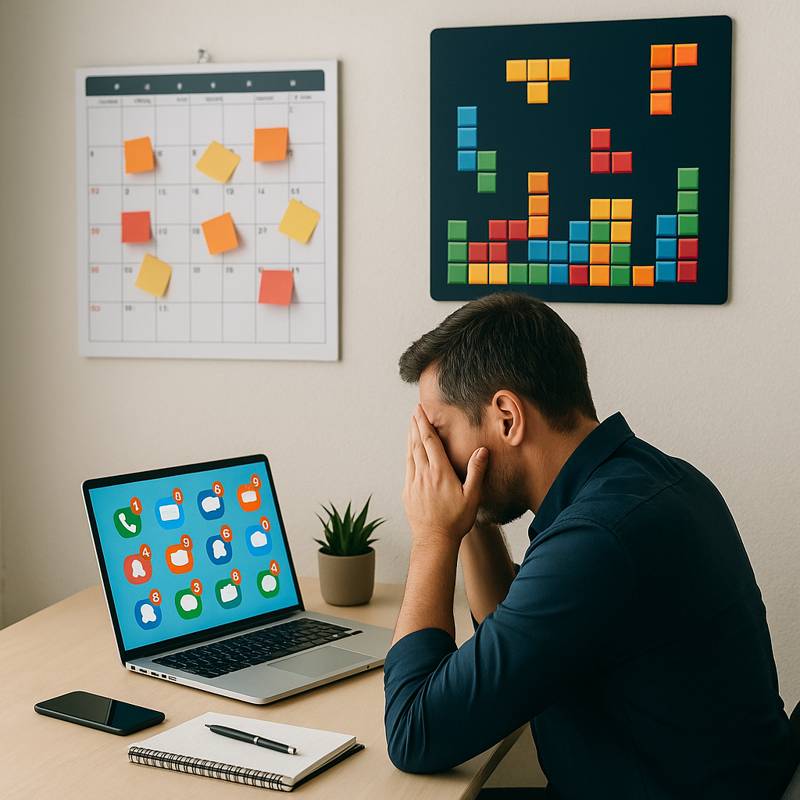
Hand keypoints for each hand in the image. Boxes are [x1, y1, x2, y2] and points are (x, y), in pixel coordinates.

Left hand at [403, 405, 488, 546]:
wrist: (434, 540)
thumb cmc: (456, 520)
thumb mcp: (472, 497)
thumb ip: (476, 472)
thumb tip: (482, 451)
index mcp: (439, 472)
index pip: (430, 441)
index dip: (424, 424)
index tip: (420, 411)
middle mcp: (423, 474)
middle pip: (417, 444)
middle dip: (416, 426)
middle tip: (414, 411)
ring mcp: (413, 483)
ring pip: (410, 454)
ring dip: (410, 438)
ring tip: (411, 426)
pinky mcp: (407, 492)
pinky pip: (407, 467)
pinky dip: (408, 454)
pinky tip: (410, 452)